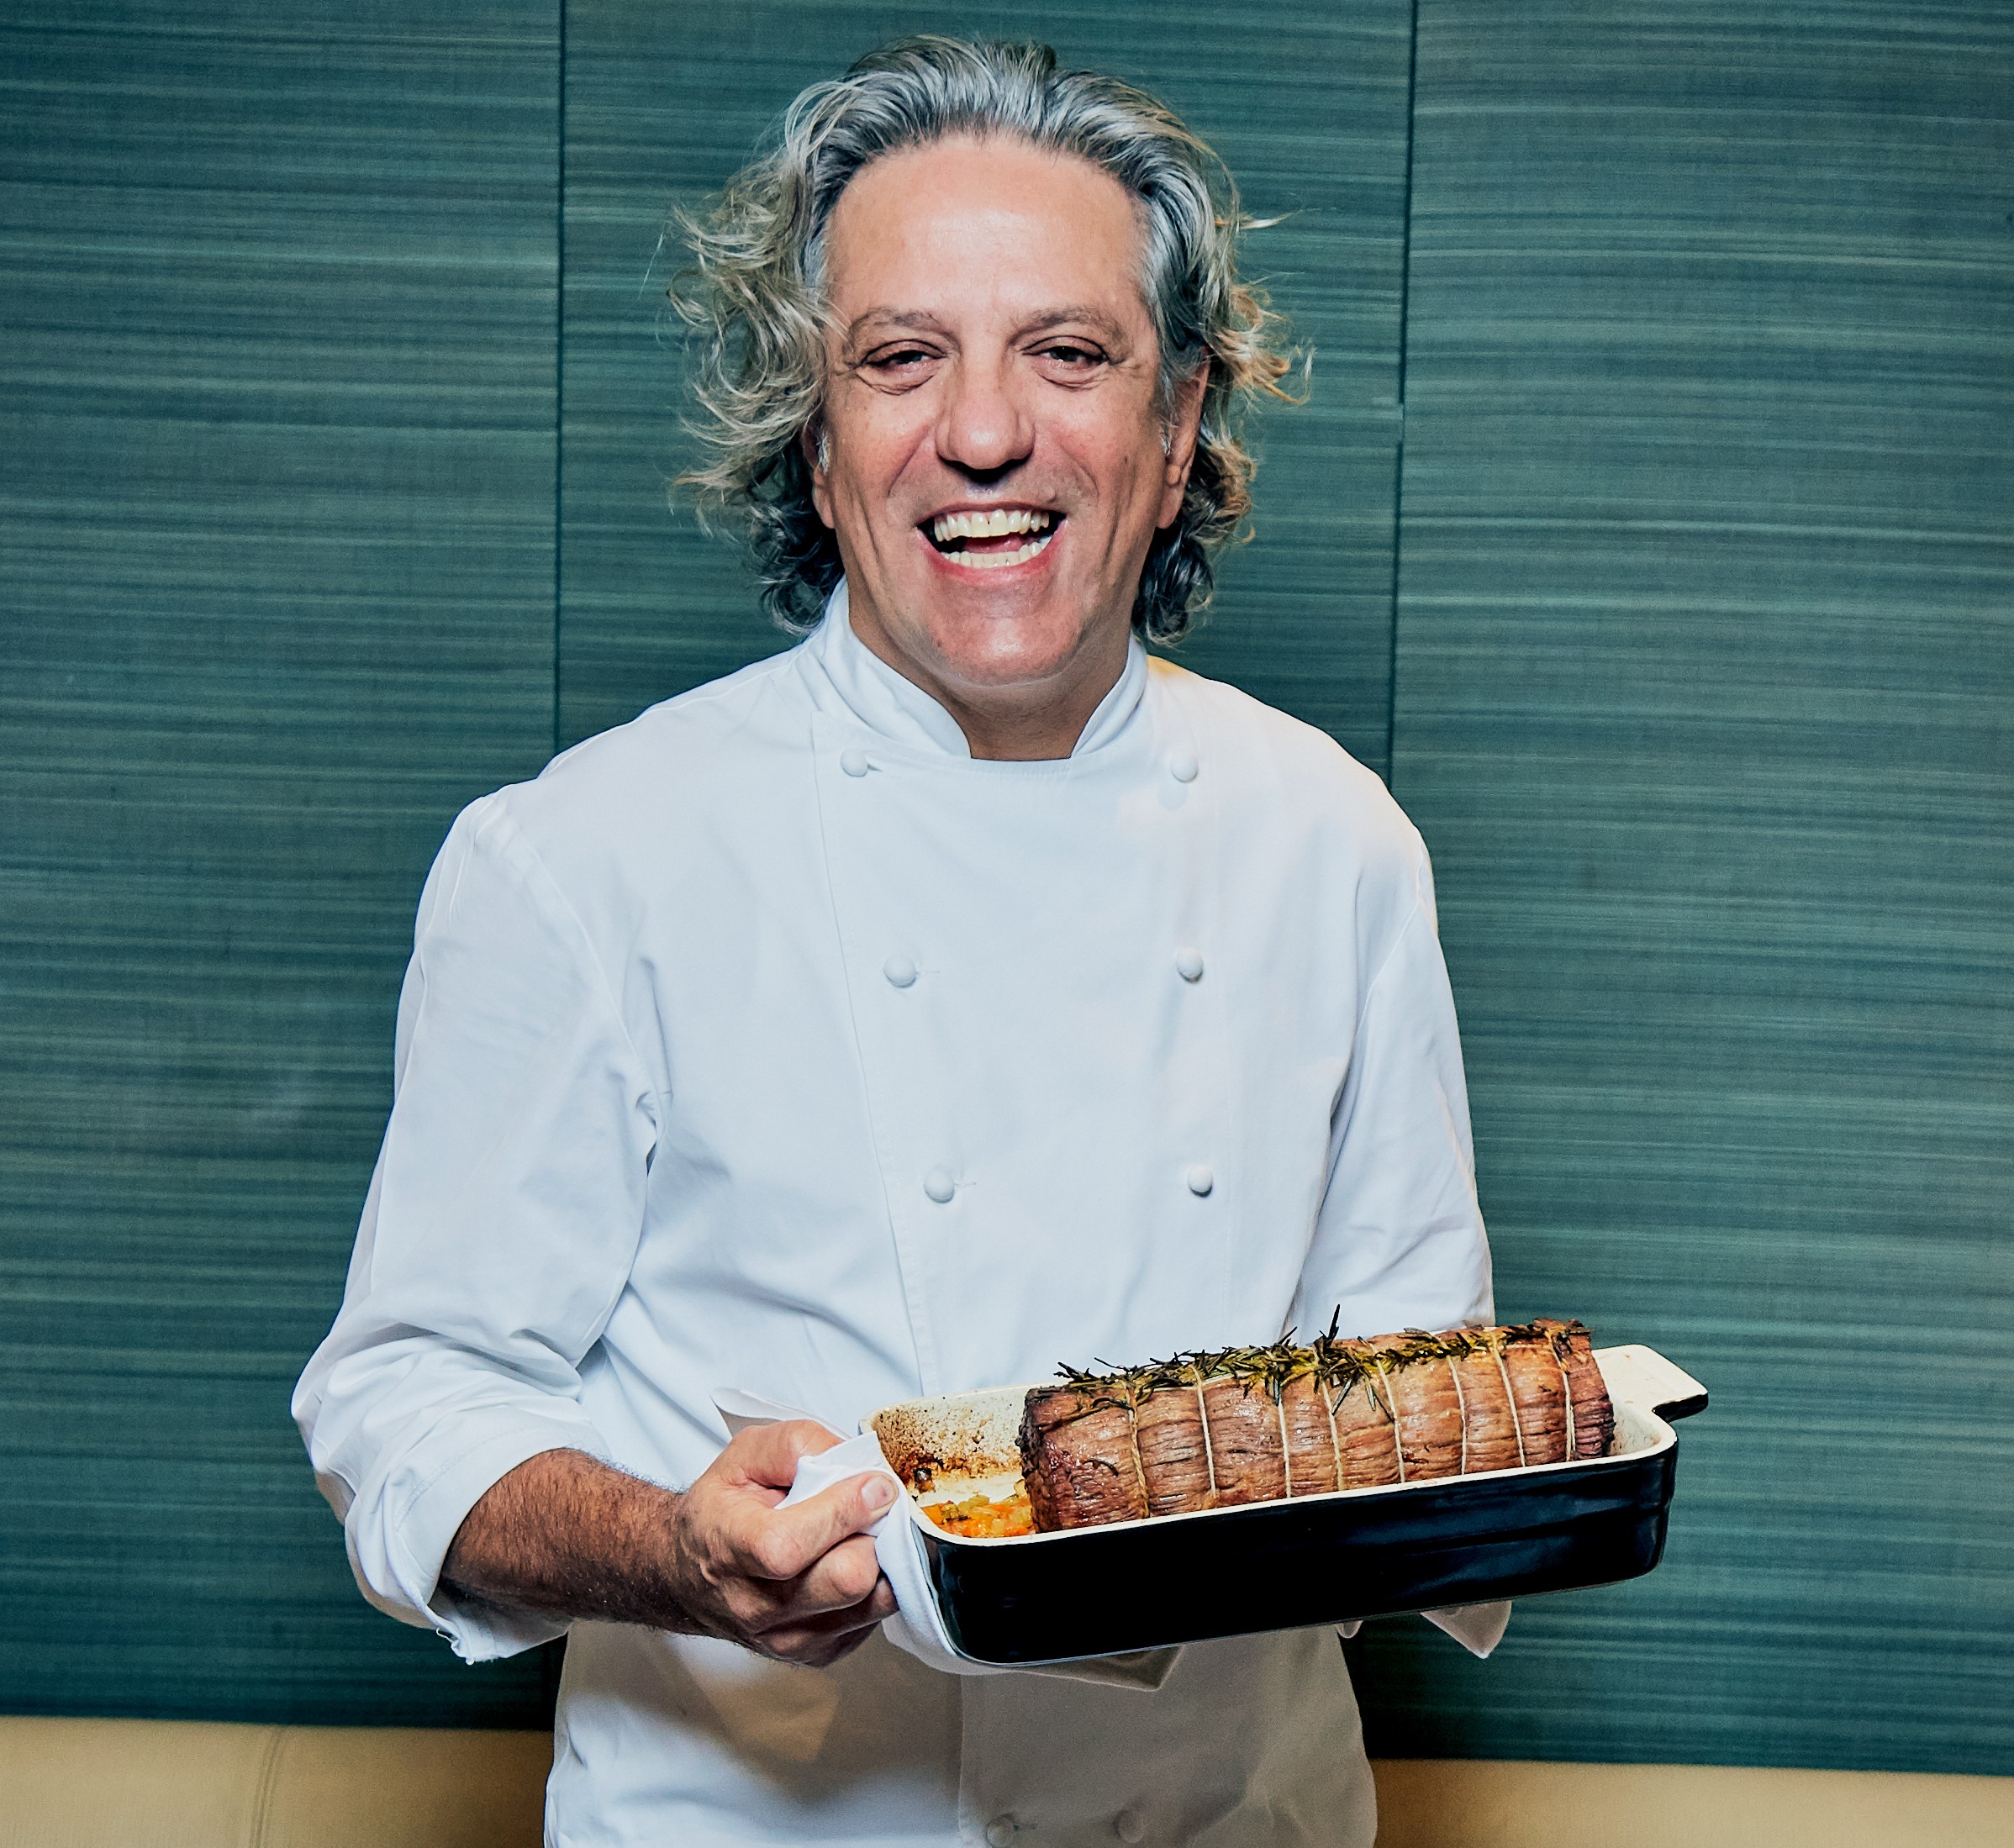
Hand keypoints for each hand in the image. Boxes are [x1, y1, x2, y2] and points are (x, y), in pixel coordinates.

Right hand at [665, 1420, 899, 1666]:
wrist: (687, 1573)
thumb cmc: (720, 1510)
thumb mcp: (745, 1455)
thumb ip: (800, 1445)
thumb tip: (859, 1464)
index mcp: (730, 1550)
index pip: (791, 1547)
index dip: (843, 1511)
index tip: (874, 1484)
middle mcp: (756, 1606)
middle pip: (847, 1580)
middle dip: (872, 1534)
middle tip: (871, 1509)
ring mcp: (788, 1639)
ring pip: (871, 1602)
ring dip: (879, 1560)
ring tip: (858, 1535)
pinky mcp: (817, 1654)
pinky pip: (873, 1619)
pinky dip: (874, 1586)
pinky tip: (848, 1561)